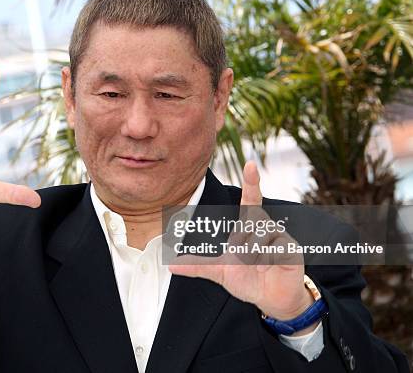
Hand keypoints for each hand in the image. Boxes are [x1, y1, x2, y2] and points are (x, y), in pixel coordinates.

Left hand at [169, 161, 314, 333]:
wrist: (272, 300)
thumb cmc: (248, 280)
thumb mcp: (219, 272)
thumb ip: (197, 265)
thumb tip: (171, 264)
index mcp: (248, 228)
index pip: (250, 200)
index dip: (251, 182)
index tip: (250, 164)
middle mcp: (265, 227)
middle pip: (249, 223)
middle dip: (242, 246)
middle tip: (245, 260)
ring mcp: (280, 237)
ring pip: (261, 236)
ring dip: (253, 254)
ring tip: (257, 265)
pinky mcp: (292, 249)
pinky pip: (276, 248)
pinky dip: (267, 260)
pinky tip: (268, 267)